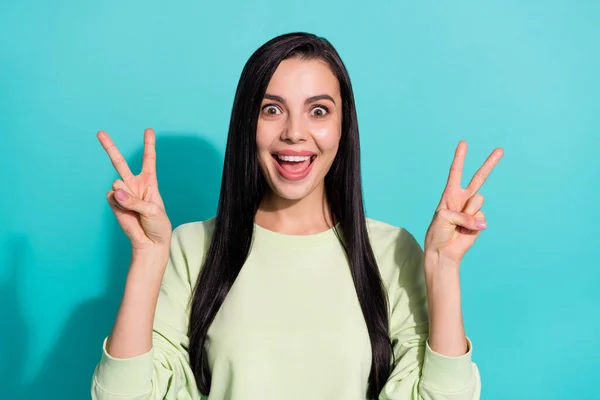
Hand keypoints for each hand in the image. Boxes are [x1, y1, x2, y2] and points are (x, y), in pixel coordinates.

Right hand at [98, 128, 171, 255]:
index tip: (148, 130)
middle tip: (99, 132)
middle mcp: (134, 185)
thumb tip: (115, 190)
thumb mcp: (153, 210)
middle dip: (109, 147)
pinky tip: (125, 211)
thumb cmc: (157, 225)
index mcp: (149, 182)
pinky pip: (112, 197)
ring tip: (134, 208)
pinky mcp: (114, 203)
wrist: (150, 243)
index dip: (148, 145)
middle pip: (120, 162)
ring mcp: (123, 193)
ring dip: (125, 194)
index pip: (149, 160)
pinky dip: (118, 203)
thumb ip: (134, 200)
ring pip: (116, 183)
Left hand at [424, 140, 503, 264]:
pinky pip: (481, 216)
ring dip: (468, 213)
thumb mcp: (443, 218)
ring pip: (478, 200)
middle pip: (479, 178)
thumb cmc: (437, 233)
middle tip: (500, 149)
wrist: (443, 251)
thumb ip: (462, 215)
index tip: (463, 143)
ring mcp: (472, 209)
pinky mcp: (480, 221)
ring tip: (458, 224)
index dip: (459, 158)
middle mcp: (462, 199)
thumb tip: (482, 222)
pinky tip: (465, 231)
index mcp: (450, 194)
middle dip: (490, 163)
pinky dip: (473, 224)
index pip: (456, 172)